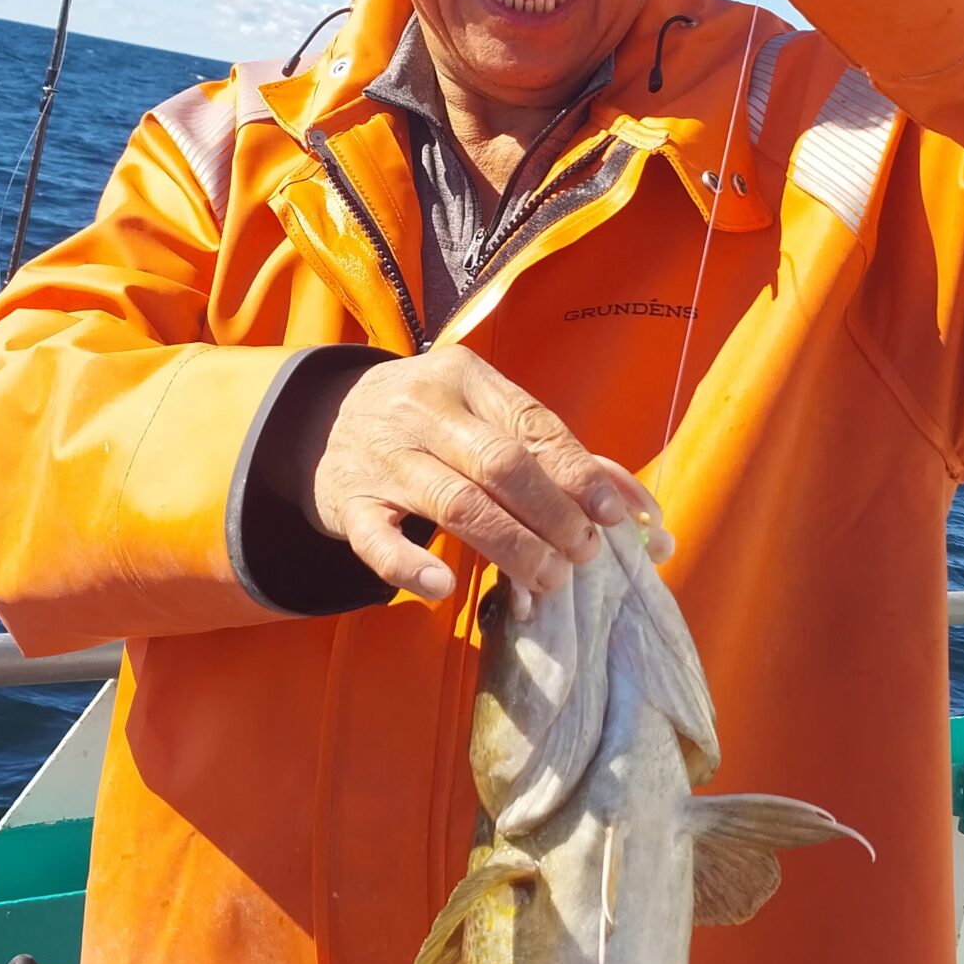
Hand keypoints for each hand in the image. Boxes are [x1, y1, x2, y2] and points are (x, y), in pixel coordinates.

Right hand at [300, 352, 654, 602]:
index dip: (578, 473)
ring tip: (548, 578)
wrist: (322, 421)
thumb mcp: (484, 413)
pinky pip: (377, 539)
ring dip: (511, 546)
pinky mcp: (349, 503)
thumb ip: (556, 453)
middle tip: (583, 553)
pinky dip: (410, 566)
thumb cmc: (430, 421)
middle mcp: (422, 410)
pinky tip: (444, 586)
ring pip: (456, 504)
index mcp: (465, 377)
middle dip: (553, 514)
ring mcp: (383, 457)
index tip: (612, 515)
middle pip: (501, 465)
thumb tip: (641, 509)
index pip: (533, 424)